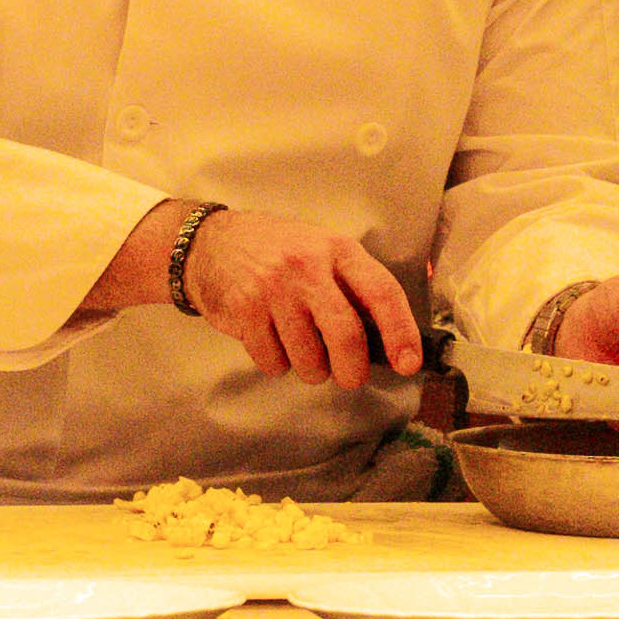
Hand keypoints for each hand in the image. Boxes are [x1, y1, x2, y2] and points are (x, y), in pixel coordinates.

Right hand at [180, 208, 420, 384]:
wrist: (210, 243)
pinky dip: (277, 364)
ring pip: (309, 359)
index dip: (401, 332)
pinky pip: (274, 362)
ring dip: (310, 369)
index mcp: (338, 250)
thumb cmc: (277, 253)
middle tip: (348, 375)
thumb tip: (389, 341)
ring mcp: (274, 288)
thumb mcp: (322, 251)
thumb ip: (352, 287)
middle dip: (351, 370)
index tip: (408, 363)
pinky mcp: (245, 309)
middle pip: (346, 335)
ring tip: (300, 348)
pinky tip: (271, 340)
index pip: (382, 291)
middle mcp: (308, 265)